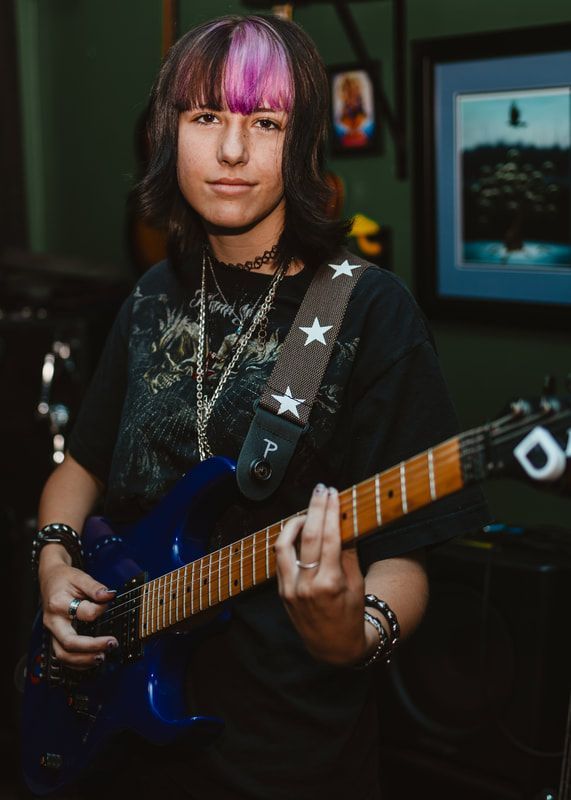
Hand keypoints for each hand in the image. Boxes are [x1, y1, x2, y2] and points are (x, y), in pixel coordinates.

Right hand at [39, 546, 118, 668]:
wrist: (49, 579)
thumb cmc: (65, 579)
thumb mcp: (80, 577)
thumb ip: (95, 587)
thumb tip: (110, 595)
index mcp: (59, 603)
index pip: (84, 612)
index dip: (100, 609)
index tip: (109, 603)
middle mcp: (53, 621)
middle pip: (69, 642)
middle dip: (91, 647)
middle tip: (112, 644)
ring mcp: (52, 631)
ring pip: (63, 655)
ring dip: (84, 660)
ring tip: (103, 657)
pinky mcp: (54, 637)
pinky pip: (62, 656)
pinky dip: (77, 663)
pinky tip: (92, 661)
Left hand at [275, 483, 369, 665]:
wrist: (333, 646)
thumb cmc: (351, 613)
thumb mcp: (356, 583)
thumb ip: (347, 552)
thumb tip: (342, 521)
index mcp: (330, 583)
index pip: (330, 537)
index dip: (331, 512)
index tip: (333, 493)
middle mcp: (307, 585)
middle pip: (308, 536)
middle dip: (315, 508)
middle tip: (321, 489)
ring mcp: (290, 588)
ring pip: (285, 544)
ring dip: (295, 521)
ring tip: (307, 510)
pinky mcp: (281, 591)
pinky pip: (280, 558)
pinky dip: (287, 539)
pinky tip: (296, 529)